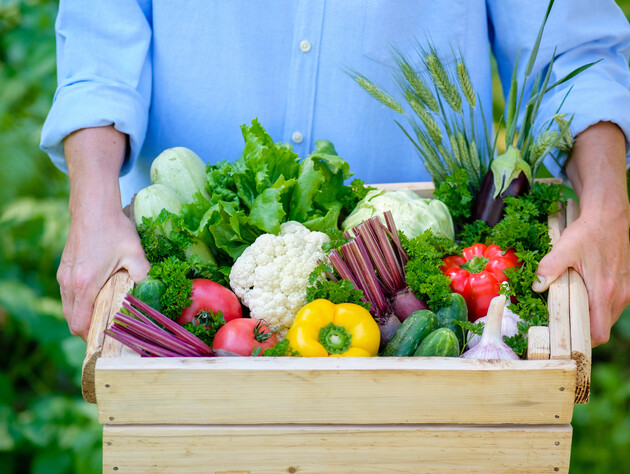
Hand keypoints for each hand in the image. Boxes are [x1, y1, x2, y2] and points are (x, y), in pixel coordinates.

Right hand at [58, 207, 149, 339]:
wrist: (93, 207)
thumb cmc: (114, 229)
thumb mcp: (136, 254)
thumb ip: (144, 276)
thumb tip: (153, 294)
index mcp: (85, 284)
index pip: (81, 324)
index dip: (93, 337)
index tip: (109, 339)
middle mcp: (69, 283)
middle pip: (72, 320)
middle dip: (89, 330)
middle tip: (109, 332)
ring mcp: (63, 276)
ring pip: (68, 308)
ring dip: (84, 316)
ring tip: (105, 317)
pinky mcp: (64, 269)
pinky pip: (68, 296)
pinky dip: (80, 303)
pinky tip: (98, 298)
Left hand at [533, 204, 629, 345]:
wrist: (609, 216)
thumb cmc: (587, 232)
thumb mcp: (564, 248)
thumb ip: (549, 267)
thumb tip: (536, 286)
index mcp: (604, 291)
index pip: (598, 332)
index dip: (582, 341)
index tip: (564, 339)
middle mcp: (619, 295)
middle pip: (602, 328)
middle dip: (583, 331)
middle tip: (560, 325)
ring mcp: (625, 291)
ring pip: (607, 318)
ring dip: (590, 318)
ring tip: (569, 310)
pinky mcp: (625, 285)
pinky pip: (612, 306)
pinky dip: (598, 308)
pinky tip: (582, 297)